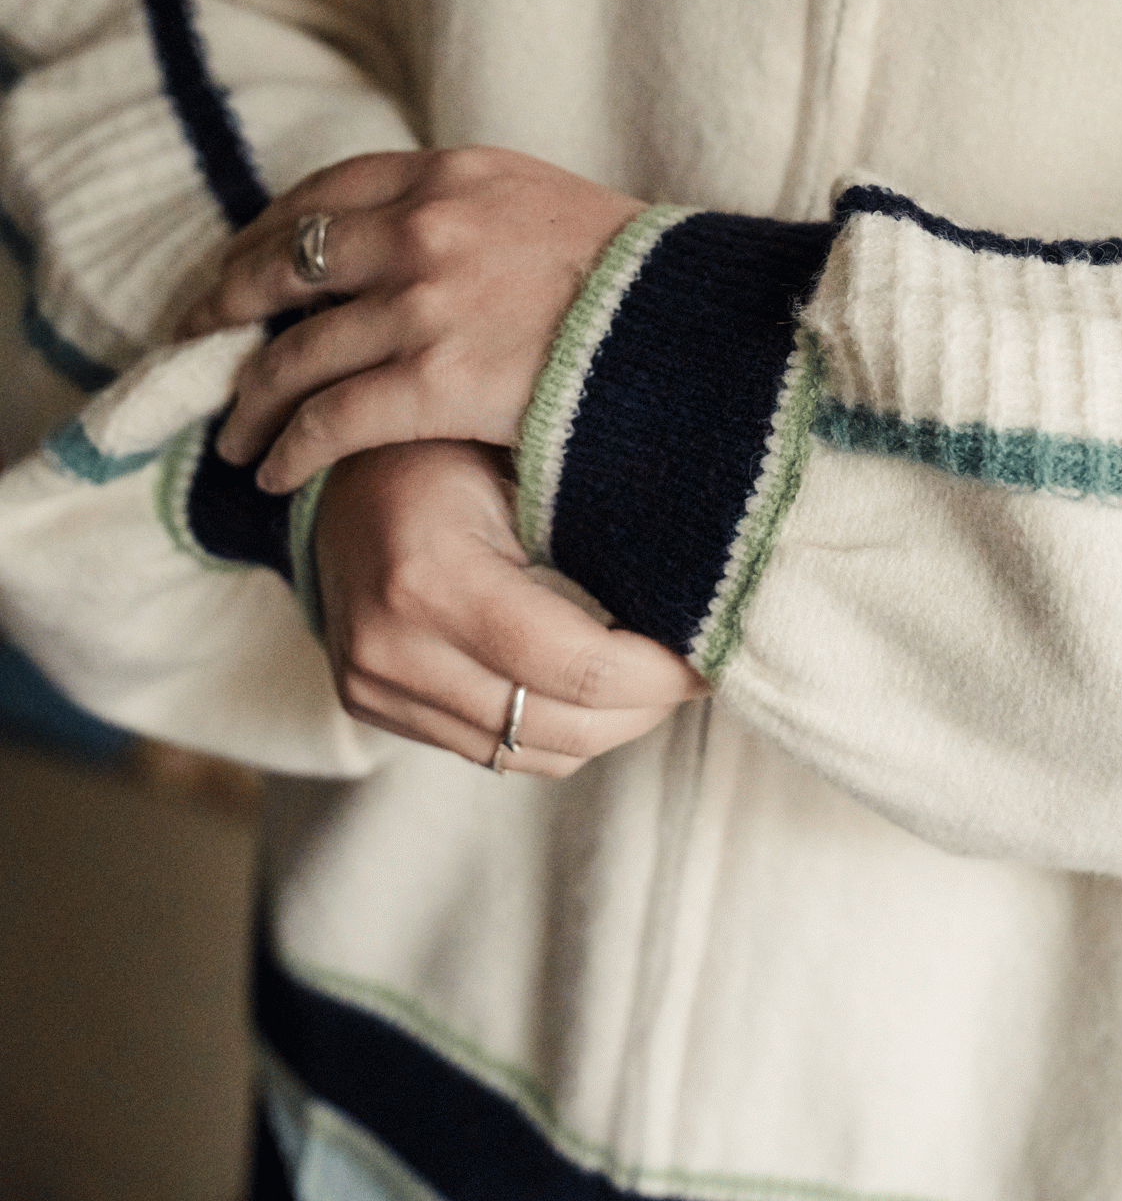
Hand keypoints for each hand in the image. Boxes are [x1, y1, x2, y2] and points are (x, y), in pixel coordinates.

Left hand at [177, 147, 645, 493]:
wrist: (705, 332)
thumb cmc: (647, 286)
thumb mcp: (553, 209)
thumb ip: (480, 217)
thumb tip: (429, 250)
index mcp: (454, 173)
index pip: (323, 196)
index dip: (265, 238)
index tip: (239, 270)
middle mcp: (424, 227)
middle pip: (284, 266)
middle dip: (227, 309)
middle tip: (200, 344)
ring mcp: (427, 303)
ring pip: (297, 352)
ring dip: (251, 399)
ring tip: (232, 434)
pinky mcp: (440, 380)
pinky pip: (333, 418)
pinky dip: (291, 447)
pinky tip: (274, 472)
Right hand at [315, 439, 705, 775]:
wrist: (330, 466)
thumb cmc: (448, 445)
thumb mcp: (521, 464)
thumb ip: (596, 531)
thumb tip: (704, 594)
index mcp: (430, 578)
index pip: (578, 667)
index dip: (661, 674)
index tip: (713, 651)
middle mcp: (390, 647)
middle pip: (560, 728)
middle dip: (646, 708)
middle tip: (698, 669)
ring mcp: (370, 686)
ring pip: (530, 755)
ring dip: (607, 728)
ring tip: (653, 679)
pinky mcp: (367, 706)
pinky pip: (491, 751)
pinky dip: (553, 728)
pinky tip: (592, 688)